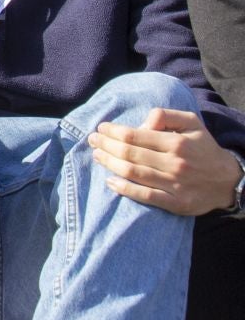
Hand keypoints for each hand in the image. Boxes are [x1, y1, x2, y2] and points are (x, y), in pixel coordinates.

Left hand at [90, 107, 244, 215]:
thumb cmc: (203, 148)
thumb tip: (141, 123)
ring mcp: (175, 185)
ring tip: (97, 155)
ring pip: (133, 174)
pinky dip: (125, 189)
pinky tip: (110, 182)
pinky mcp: (176, 204)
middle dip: (106, 145)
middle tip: (92, 140)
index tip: (101, 128)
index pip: (134, 136)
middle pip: (129, 154)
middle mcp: (175, 164)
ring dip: (110, 164)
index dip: (112, 131)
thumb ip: (165, 116)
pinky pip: (145, 196)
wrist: (228, 181)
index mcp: (176, 143)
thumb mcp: (192, 123)